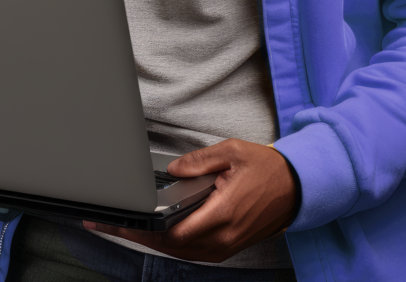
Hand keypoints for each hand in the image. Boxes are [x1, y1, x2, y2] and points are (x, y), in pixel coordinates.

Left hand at [83, 139, 298, 262]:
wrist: (296, 187)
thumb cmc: (267, 169)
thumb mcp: (231, 152)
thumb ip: (198, 161)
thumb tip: (173, 169)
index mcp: (221, 214)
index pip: (172, 232)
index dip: (142, 230)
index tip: (120, 222)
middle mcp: (222, 236)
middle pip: (171, 246)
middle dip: (138, 237)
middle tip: (109, 225)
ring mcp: (226, 245)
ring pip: (180, 253)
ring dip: (152, 243)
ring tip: (126, 229)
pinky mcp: (228, 247)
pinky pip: (193, 252)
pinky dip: (171, 245)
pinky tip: (155, 235)